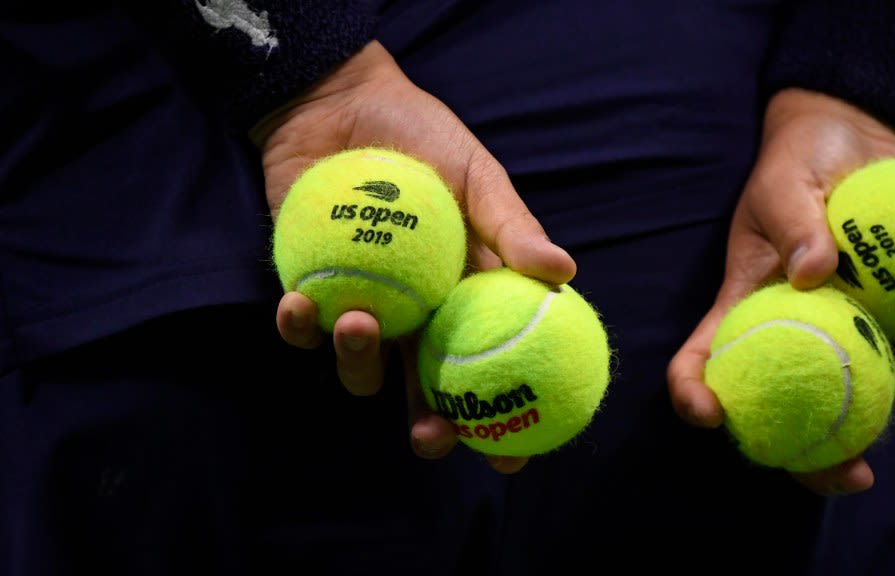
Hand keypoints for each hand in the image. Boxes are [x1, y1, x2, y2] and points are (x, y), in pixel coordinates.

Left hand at [255, 40, 575, 473]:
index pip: (488, 367)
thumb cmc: (423, 138)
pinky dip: (299, 324)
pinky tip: (300, 304)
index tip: (510, 455)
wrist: (344, 103)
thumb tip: (564, 271)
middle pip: (425, 390)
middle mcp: (414, 314)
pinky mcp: (307, 289)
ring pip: (361, 368)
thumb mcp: (476, 175)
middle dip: (430, 426)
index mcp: (461, 298)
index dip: (500, 417)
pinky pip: (302, 327)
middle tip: (433, 438)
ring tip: (359, 324)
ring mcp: (361, 305)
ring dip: (357, 362)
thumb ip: (509, 225)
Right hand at [665, 88, 894, 495]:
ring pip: (888, 378)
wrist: (851, 136)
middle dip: (827, 460)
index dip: (697, 395)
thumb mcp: (784, 181)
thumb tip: (815, 273)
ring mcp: (857, 328)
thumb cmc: (797, 160)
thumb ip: (796, 222)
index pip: (707, 359)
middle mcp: (802, 333)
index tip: (710, 415)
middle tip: (858, 474)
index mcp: (749, 309)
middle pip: (804, 408)